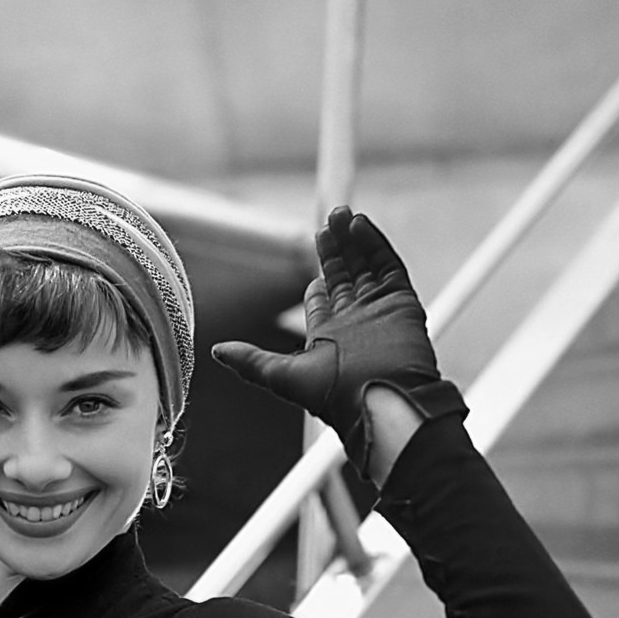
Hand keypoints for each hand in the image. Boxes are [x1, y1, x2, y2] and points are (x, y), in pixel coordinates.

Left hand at [211, 206, 466, 478]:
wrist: (378, 403)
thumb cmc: (332, 396)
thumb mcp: (280, 375)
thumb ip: (250, 360)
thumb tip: (217, 352)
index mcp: (328, 337)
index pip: (322, 296)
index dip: (316, 275)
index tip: (311, 247)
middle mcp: (355, 321)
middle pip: (345, 274)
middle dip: (335, 248)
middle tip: (327, 221)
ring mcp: (379, 310)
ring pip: (366, 266)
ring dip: (354, 240)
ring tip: (342, 214)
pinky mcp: (401, 302)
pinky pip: (389, 266)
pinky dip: (375, 244)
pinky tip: (360, 225)